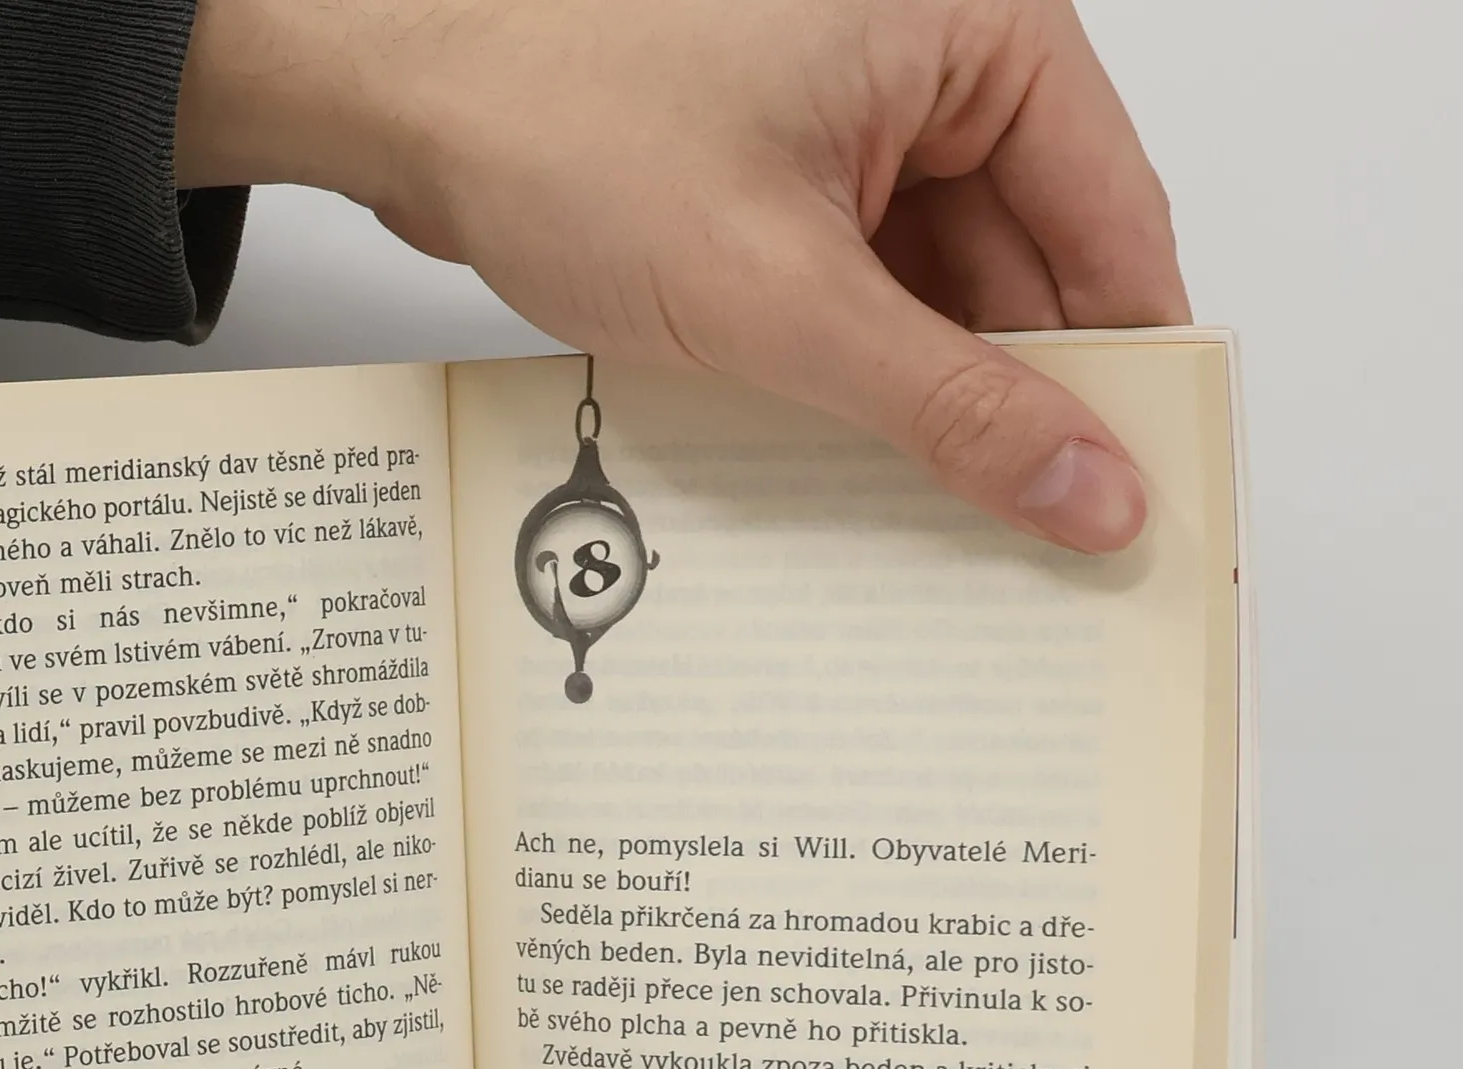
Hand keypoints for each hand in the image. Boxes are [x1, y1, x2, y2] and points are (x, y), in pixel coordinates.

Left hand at [176, 0, 1187, 550]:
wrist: (408, 102)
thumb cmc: (565, 127)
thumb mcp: (786, 296)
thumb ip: (950, 405)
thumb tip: (1088, 486)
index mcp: (973, 30)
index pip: (1109, 219)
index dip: (1127, 365)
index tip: (1140, 483)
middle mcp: (927, 64)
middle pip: (1029, 263)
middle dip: (1021, 397)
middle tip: (1042, 537)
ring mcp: (852, 122)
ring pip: (942, 288)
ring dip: (933, 398)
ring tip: (946, 519)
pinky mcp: (787, 176)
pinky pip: (865, 288)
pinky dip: (863, 371)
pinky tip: (859, 459)